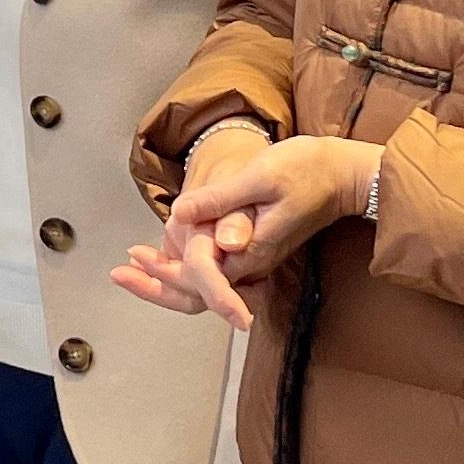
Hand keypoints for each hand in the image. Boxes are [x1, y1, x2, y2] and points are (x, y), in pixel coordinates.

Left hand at [114, 135, 378, 331]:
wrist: (344, 174)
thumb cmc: (306, 170)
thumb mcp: (260, 176)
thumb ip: (222, 200)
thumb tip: (183, 216)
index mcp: (251, 251)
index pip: (200, 279)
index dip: (163, 274)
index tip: (133, 260)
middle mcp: (252, 264)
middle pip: (198, 294)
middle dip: (156, 286)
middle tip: (119, 272)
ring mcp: (254, 259)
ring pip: (205, 286)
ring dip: (167, 278)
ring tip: (132, 264)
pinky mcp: (255, 249)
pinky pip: (215, 272)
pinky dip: (186, 268)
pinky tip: (163, 254)